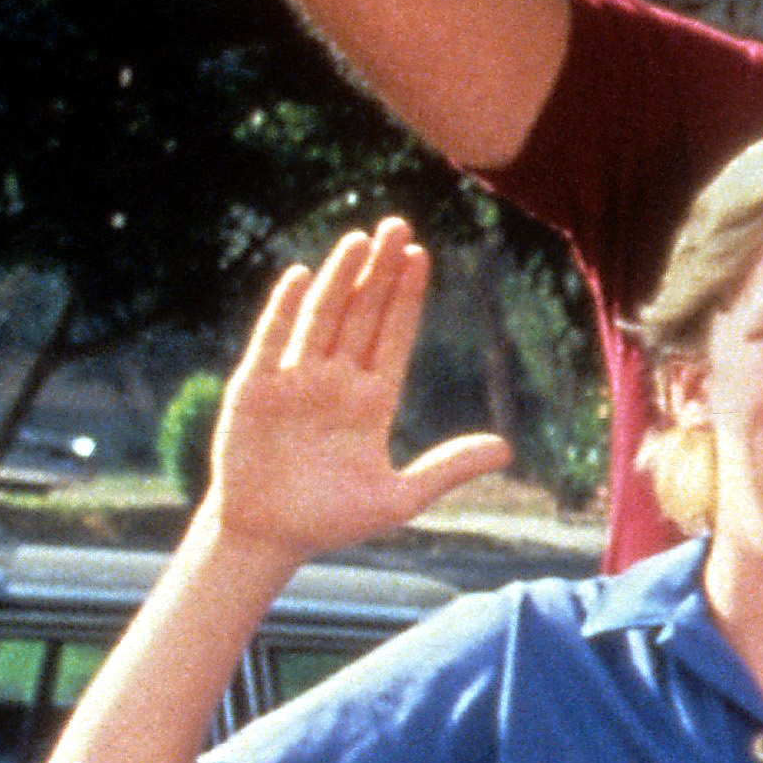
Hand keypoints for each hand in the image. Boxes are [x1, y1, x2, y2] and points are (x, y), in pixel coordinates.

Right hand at [203, 224, 510, 566]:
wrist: (269, 537)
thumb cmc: (332, 520)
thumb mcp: (400, 498)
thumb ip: (448, 468)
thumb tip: (506, 449)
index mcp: (371, 401)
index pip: (394, 336)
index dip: (407, 297)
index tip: (422, 256)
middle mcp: (335, 382)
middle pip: (362, 315)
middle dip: (380, 272)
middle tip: (398, 225)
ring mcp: (295, 380)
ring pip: (323, 318)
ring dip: (341, 279)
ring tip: (361, 240)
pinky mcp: (256, 388)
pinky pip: (273, 340)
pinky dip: (286, 309)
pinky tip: (304, 277)